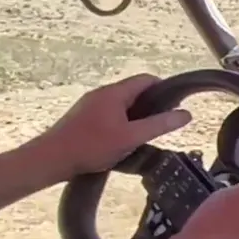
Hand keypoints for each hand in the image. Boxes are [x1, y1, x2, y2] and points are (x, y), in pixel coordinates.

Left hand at [39, 74, 190, 178]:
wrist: (51, 158)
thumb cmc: (92, 146)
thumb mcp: (132, 137)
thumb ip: (160, 125)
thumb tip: (187, 114)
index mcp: (115, 93)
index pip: (147, 79)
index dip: (165, 89)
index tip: (176, 105)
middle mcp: (102, 93)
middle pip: (134, 91)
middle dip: (151, 105)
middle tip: (163, 123)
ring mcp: (89, 104)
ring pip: (121, 104)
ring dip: (135, 115)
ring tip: (144, 134)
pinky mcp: (81, 117)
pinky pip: (109, 113)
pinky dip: (121, 121)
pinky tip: (122, 140)